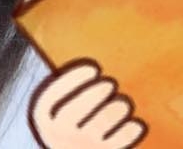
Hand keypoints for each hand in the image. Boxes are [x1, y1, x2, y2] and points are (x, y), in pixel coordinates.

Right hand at [28, 60, 146, 147]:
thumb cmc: (80, 121)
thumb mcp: (67, 109)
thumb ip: (73, 89)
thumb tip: (89, 45)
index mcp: (45, 121)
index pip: (49, 99)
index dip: (71, 80)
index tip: (93, 68)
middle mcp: (57, 137)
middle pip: (72, 113)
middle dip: (93, 95)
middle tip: (110, 84)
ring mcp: (79, 148)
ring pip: (96, 127)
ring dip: (112, 112)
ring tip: (124, 103)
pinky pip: (116, 144)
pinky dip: (127, 133)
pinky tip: (137, 124)